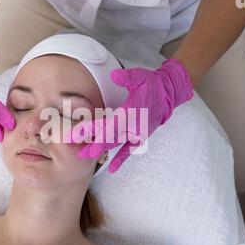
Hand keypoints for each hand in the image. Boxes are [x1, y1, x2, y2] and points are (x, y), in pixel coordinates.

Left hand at [65, 59, 193, 173]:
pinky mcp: (140, 137)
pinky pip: (128, 150)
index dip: (91, 130)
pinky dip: (120, 159)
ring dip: (100, 150)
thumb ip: (127, 77)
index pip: (107, 124)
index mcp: (130, 112)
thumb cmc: (152, 85)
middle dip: (91, 144)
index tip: (76, 135)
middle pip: (108, 137)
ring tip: (84, 155)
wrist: (168, 95)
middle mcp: (132, 126)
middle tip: (76, 151)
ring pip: (114, 144)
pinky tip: (111, 169)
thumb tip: (114, 75)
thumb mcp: (140, 76)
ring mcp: (136, 134)